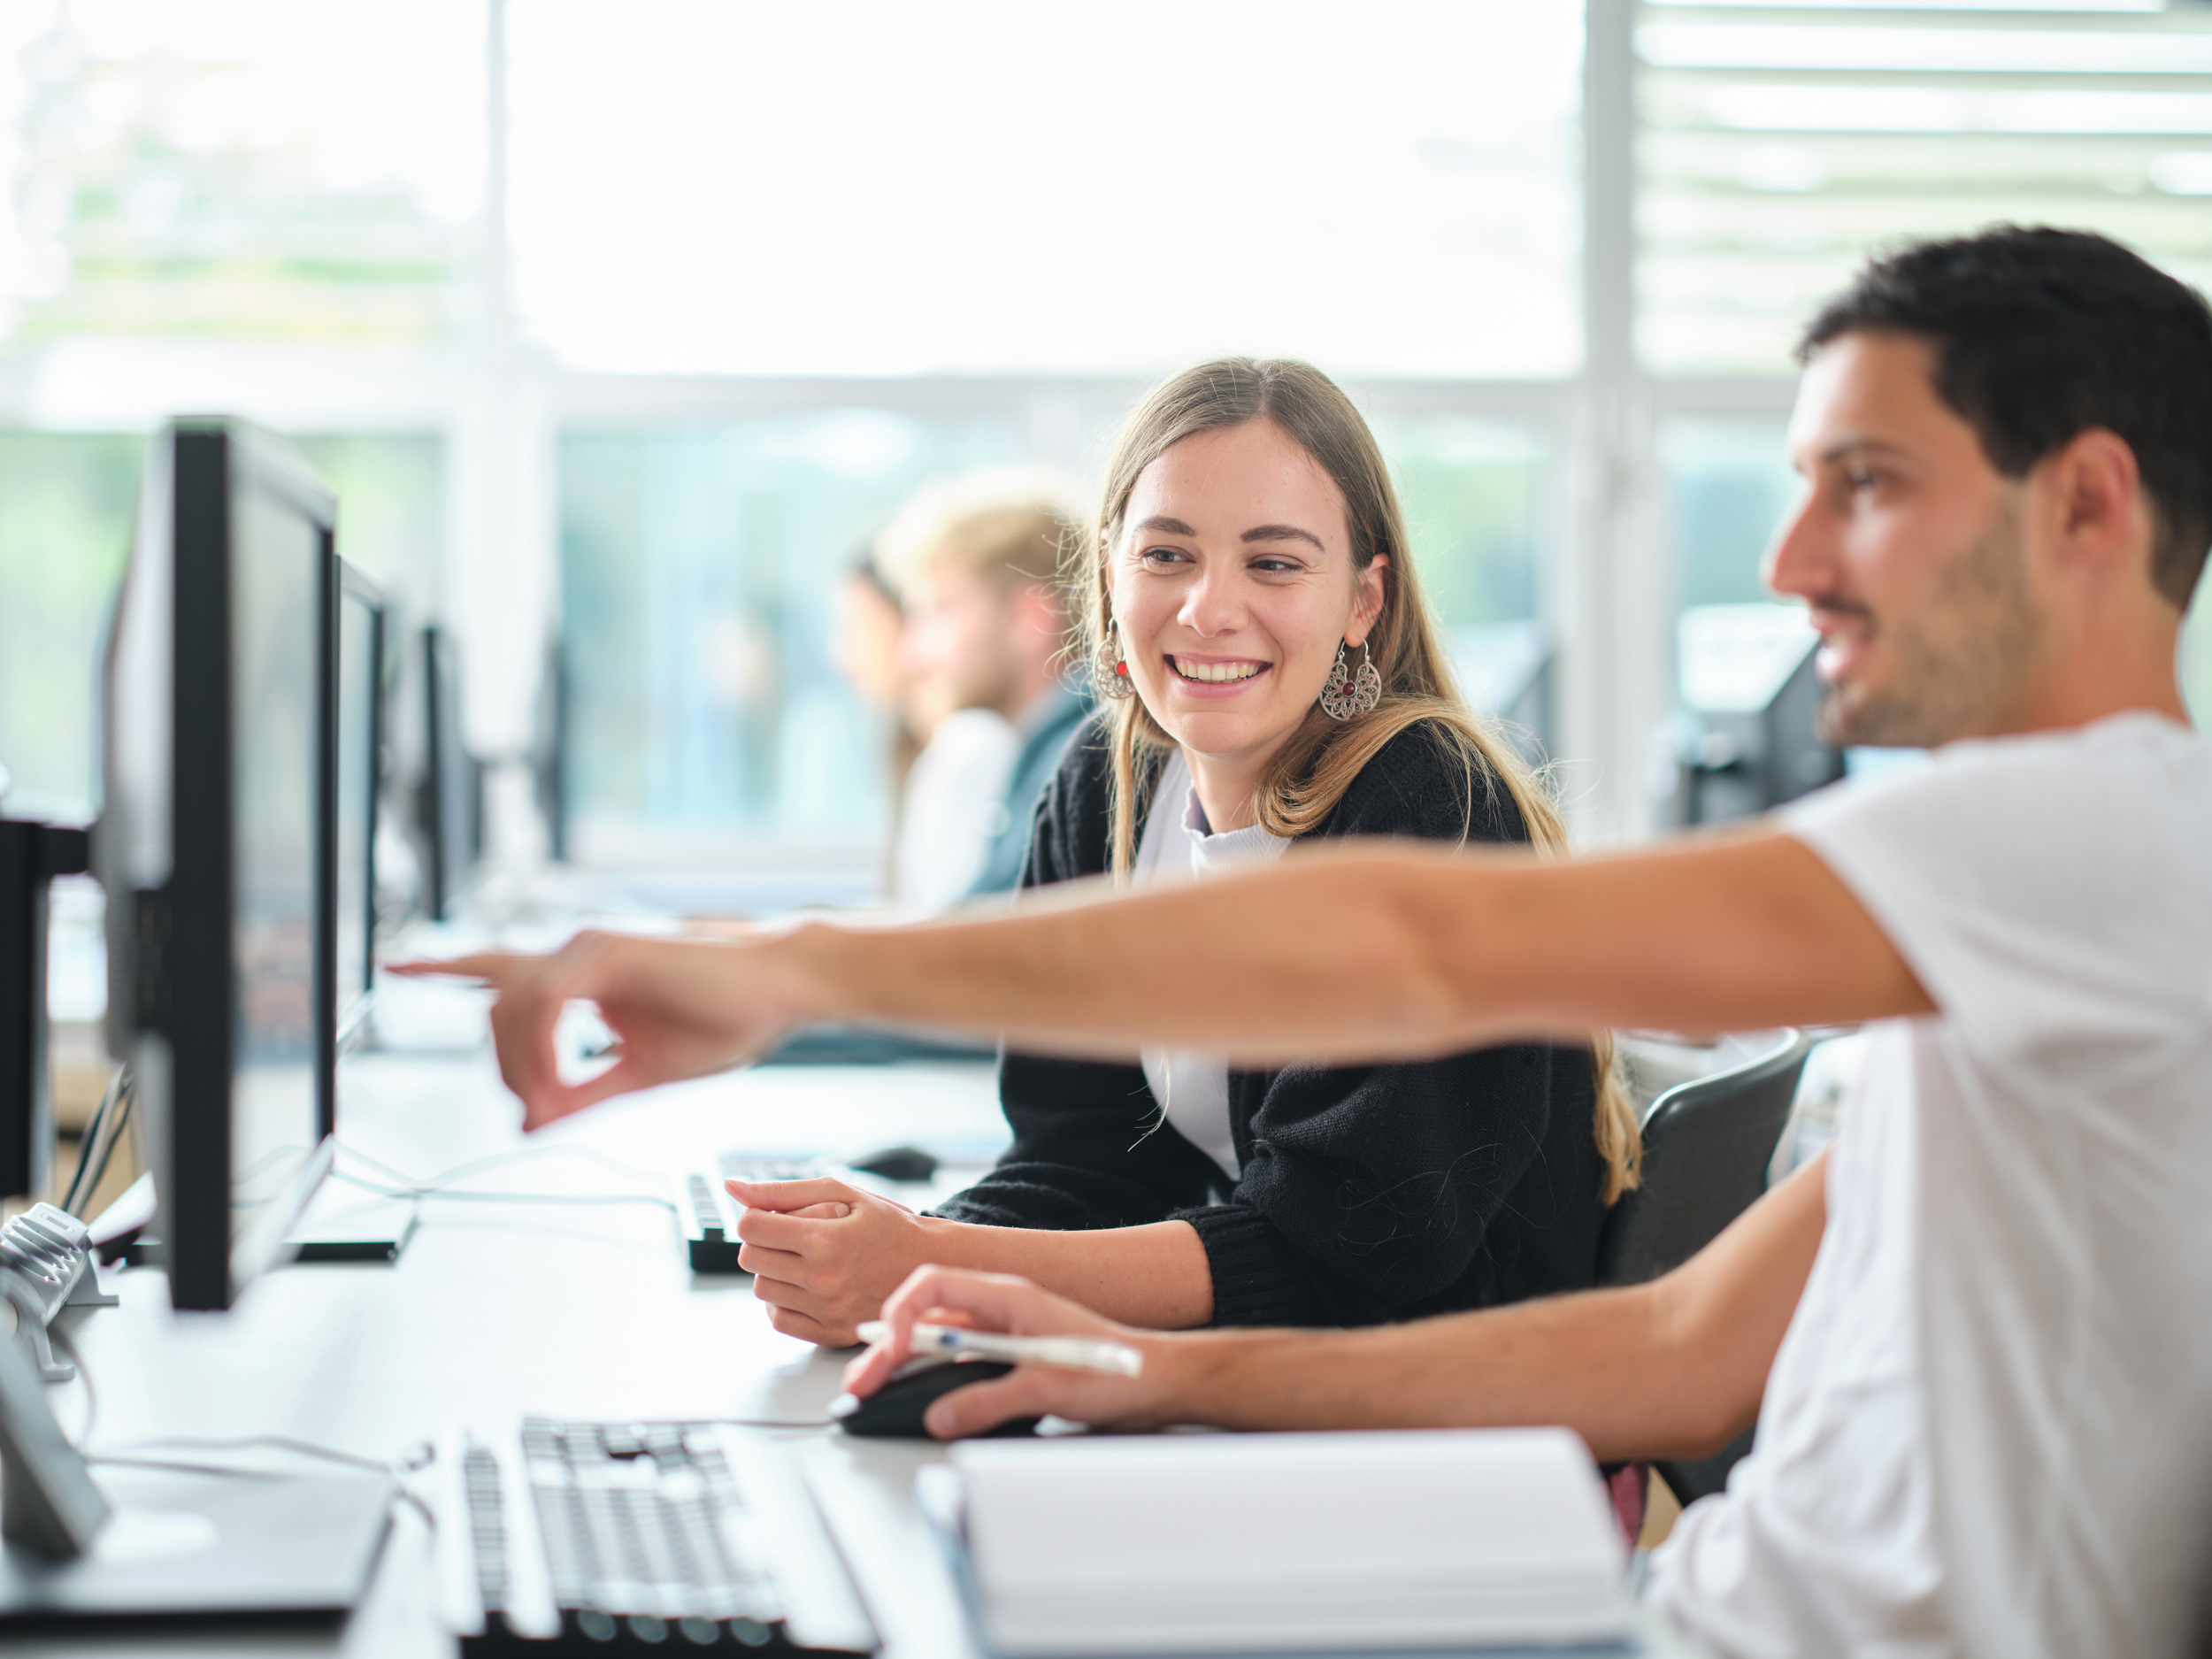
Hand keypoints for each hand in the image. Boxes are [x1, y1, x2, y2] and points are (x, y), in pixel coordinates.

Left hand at [389, 929, 819, 1128]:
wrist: (779, 994)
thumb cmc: (724, 1022)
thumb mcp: (637, 1074)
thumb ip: (580, 1094)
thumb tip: (528, 1122)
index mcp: (583, 976)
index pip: (498, 968)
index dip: (444, 967)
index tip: (395, 968)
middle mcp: (577, 952)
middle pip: (496, 1009)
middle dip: (502, 1069)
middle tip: (536, 1112)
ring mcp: (590, 946)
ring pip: (512, 1006)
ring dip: (520, 1066)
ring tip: (550, 1105)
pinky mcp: (608, 949)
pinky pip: (545, 1003)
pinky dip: (542, 1050)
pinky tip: (558, 1081)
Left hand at [730, 1177, 941, 1346]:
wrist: (929, 1265)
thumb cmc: (887, 1224)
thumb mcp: (841, 1193)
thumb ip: (784, 1190)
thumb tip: (733, 1187)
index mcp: (825, 1239)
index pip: (752, 1228)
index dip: (755, 1217)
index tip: (772, 1216)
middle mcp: (824, 1278)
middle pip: (751, 1259)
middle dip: (761, 1241)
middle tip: (786, 1236)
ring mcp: (827, 1309)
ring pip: (762, 1290)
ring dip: (771, 1271)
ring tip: (800, 1259)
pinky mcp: (832, 1333)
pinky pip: (780, 1320)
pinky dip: (783, 1301)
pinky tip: (803, 1284)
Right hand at [841, 1265, 1180, 1438]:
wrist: (1156, 1383)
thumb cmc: (1115, 1371)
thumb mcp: (1047, 1388)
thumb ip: (988, 1401)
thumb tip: (939, 1416)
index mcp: (1007, 1297)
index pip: (934, 1285)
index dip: (900, 1313)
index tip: (885, 1347)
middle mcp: (999, 1310)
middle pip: (926, 1318)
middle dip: (886, 1348)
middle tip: (860, 1383)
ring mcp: (1002, 1335)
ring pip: (937, 1341)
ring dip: (902, 1363)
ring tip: (871, 1388)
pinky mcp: (1009, 1360)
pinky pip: (956, 1362)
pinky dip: (929, 1377)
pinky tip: (913, 1394)